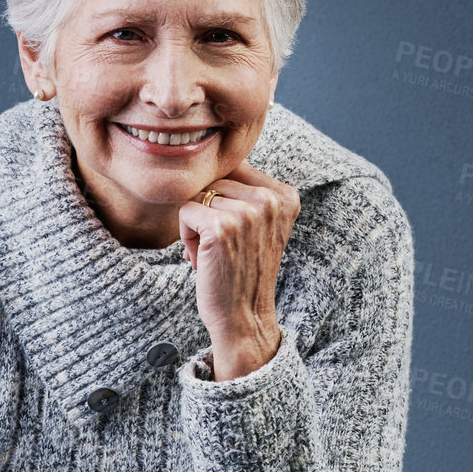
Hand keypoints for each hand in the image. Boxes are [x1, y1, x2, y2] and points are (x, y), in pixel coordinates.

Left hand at [178, 163, 298, 379]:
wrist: (244, 317)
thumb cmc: (243, 270)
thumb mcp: (259, 225)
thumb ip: (248, 191)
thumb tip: (215, 154)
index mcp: (286, 195)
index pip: (235, 169)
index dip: (224, 200)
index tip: (237, 233)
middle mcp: (272, 200)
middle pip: (215, 182)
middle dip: (209, 213)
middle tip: (225, 247)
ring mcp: (248, 212)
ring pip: (198, 196)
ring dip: (197, 227)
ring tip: (217, 254)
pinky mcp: (222, 227)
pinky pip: (185, 212)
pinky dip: (186, 237)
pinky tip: (206, 259)